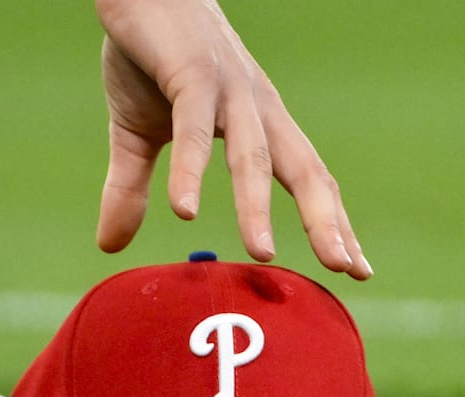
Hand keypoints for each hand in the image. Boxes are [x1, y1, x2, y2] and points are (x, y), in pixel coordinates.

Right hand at [94, 0, 371, 279]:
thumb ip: (131, 189)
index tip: (355, 269)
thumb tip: (109, 245)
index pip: (305, 178)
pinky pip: (193, 129)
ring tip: (264, 254)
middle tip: (347, 270)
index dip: (331, 222)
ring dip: (257, 207)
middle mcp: (255, 108)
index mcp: (256, 123)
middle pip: (302, 170)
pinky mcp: (190, 72)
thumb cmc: (148, 58)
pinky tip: (185, 210)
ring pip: (252, 155)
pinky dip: (191, 170)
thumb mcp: (138, 135)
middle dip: (326, 221)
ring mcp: (227, 89)